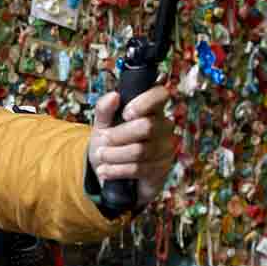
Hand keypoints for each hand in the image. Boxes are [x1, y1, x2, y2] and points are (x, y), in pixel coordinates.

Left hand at [87, 86, 174, 206]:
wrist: (108, 170)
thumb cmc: (109, 142)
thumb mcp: (102, 124)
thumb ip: (105, 108)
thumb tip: (114, 95)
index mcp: (151, 108)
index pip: (160, 94)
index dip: (145, 102)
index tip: (126, 113)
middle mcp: (163, 126)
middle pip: (147, 126)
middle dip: (118, 134)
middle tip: (103, 139)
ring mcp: (165, 148)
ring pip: (140, 150)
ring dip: (114, 154)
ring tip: (101, 155)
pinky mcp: (161, 169)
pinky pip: (138, 169)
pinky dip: (116, 170)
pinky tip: (105, 170)